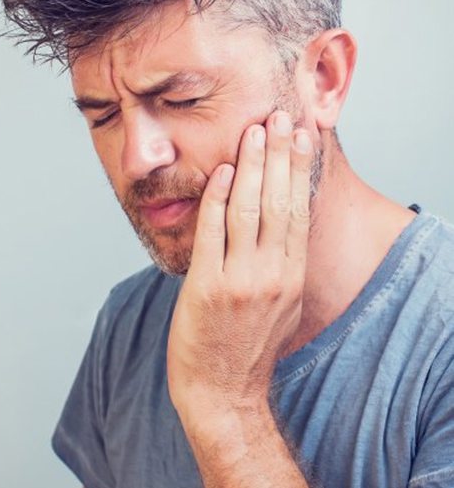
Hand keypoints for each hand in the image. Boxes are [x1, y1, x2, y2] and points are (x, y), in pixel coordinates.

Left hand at [166, 111, 312, 428]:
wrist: (222, 391)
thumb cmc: (248, 344)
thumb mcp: (281, 303)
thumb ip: (282, 261)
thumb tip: (281, 221)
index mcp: (291, 275)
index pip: (298, 209)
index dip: (298, 169)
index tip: (300, 135)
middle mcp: (272, 274)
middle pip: (278, 201)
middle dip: (279, 155)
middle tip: (279, 116)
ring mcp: (240, 281)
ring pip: (248, 210)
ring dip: (250, 167)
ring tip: (253, 132)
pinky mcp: (207, 287)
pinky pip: (213, 233)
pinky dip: (216, 199)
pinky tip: (219, 171)